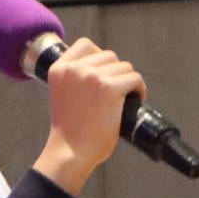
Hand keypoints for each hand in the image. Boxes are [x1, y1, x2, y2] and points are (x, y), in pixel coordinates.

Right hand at [34, 38, 140, 196]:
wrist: (70, 152)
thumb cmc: (70, 130)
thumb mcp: (63, 94)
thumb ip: (76, 78)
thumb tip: (105, 67)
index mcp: (59, 69)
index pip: (85, 45)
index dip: (99, 57)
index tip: (103, 73)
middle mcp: (75, 69)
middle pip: (108, 55)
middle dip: (115, 72)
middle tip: (116, 92)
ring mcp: (93, 77)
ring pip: (124, 66)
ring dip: (127, 81)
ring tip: (125, 97)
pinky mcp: (110, 88)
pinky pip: (134, 78)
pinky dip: (139, 89)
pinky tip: (135, 99)